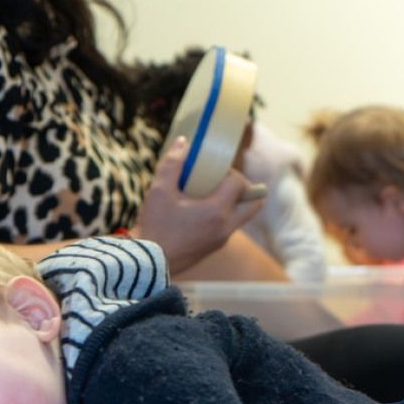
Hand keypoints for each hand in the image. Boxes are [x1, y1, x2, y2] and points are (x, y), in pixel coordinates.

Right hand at [131, 136, 264, 273]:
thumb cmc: (155, 225)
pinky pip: (229, 227)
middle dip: (246, 189)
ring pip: (242, 216)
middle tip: (225, 181)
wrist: (149, 261)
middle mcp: (226, 227)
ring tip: (211, 194)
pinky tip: (200, 211)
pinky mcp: (215, 247)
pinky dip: (224, 215)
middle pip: (254, 203)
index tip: (214, 169)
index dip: (231, 172)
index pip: (240, 184)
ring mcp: (222, 239)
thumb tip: (183, 142)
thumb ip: (172, 164)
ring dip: (234, 202)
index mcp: (217, 211)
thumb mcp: (159, 190)